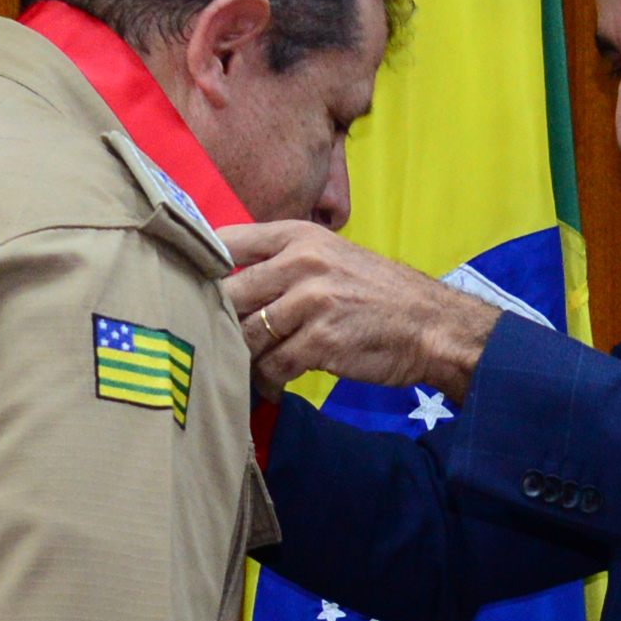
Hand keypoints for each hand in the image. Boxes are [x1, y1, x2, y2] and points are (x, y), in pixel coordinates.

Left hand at [224, 222, 502, 400]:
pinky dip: (269, 381)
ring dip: (246, 358)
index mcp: (300, 236)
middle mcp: (302, 262)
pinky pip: (273, 366)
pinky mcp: (321, 342)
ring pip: (248, 335)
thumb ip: (284, 262)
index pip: (227, 241)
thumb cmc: (378, 294)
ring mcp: (311, 302)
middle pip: (230, 295)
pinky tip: (275, 384)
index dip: (201, 267)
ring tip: (252, 368)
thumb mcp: (333, 257)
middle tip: (218, 343)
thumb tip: (227, 285)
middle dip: (222, 324)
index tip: (189, 288)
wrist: (432, 325)